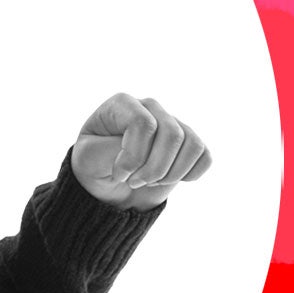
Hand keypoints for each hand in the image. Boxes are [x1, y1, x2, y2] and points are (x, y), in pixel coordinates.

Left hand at [70, 94, 211, 210]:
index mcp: (122, 104)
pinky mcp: (187, 143)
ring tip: (149, 182)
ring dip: (171, 174)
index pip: (143, 123)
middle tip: (134, 182)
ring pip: (192, 145)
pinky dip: (190, 175)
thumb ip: (113, 147)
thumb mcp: (88, 158)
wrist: (108, 187)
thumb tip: (144, 146)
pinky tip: (168, 180)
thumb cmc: (94, 167)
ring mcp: (172, 123)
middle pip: (172, 134)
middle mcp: (150, 107)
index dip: (134, 155)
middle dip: (154, 169)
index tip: (119, 174)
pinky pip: (205, 156)